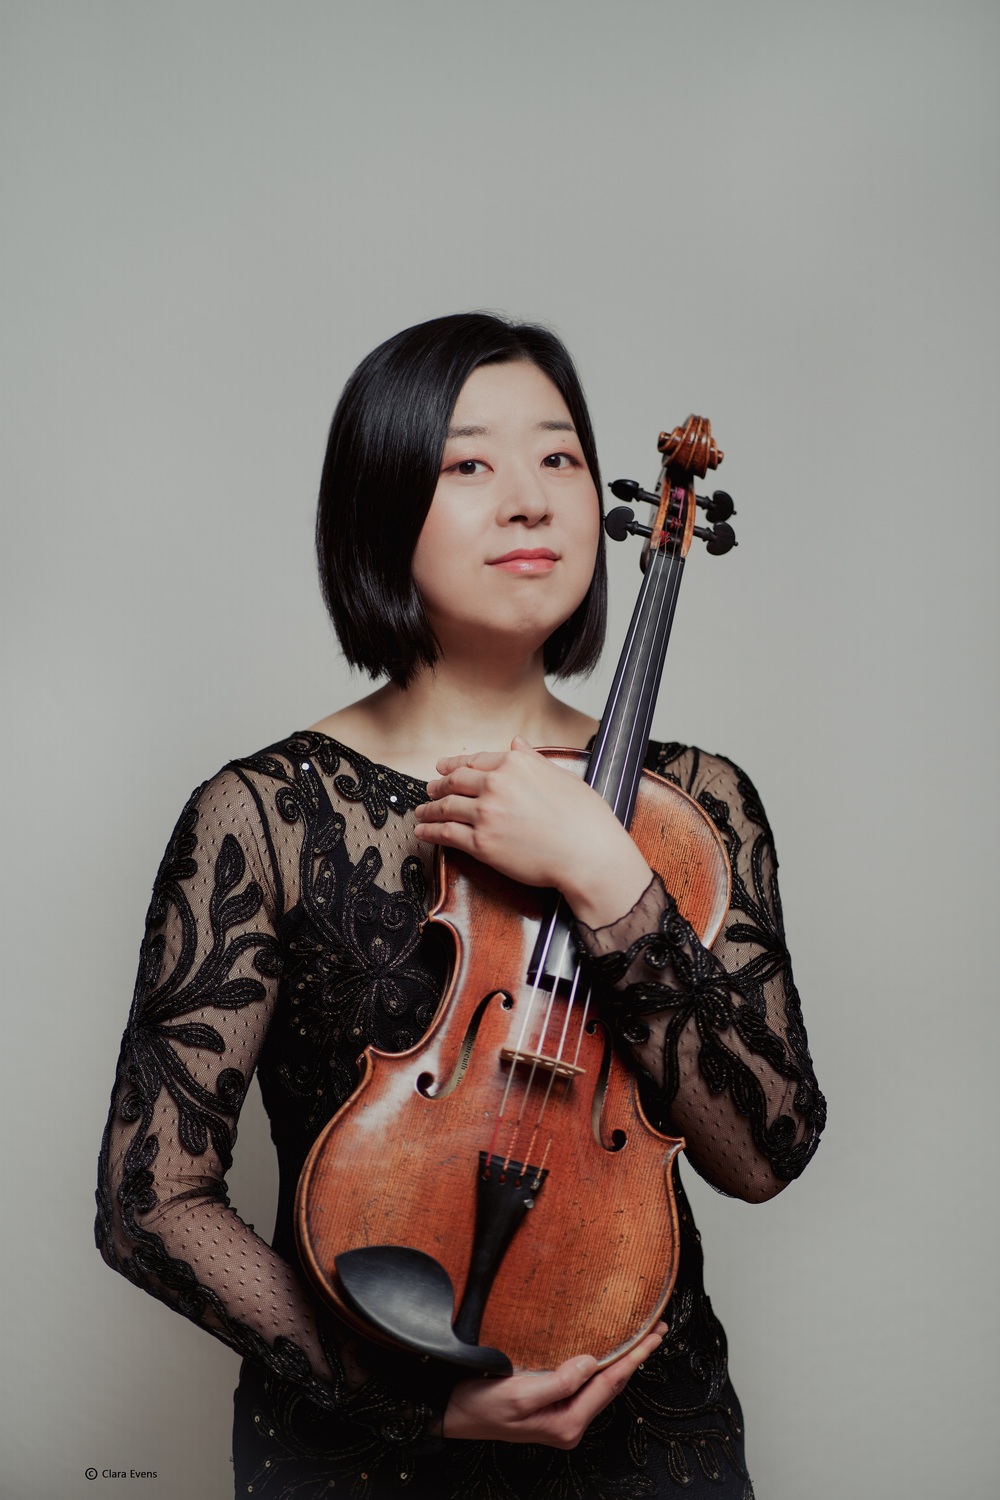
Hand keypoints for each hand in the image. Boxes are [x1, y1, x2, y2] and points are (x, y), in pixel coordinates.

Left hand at [414, 738, 652, 928]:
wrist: (588, 854)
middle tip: (430, 788)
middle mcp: (496, 784)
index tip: (444, 767)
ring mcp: (486, 814)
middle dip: (439, 784)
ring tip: (422, 810)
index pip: (476, 761)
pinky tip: (423, 830)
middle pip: (456, 781)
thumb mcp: (561, 776)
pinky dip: (430, 830)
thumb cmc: (585, 818)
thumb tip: (516, 744)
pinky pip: (446, 833)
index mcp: (516, 764)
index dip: (455, 764)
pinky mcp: (481, 843)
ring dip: (430, 807)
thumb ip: (533, 760)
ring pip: (446, 806)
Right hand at [442, 1325, 665, 1445]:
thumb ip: (559, 1381)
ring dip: (624, 1361)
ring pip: (603, 1386)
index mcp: (566, 1423)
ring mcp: (564, 1417)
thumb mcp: (519, 1393)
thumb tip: (592, 1364)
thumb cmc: (483, 1404)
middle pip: (613, 1386)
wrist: (456, 1412)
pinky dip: (605, 1367)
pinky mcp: (556, 1407)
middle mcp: (570, 1424)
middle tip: (658, 1332)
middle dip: (637, 1358)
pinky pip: (589, 1385)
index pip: (610, 1384)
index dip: (635, 1358)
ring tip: (644, 1340)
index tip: (654, 1337)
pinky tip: (611, 1356)